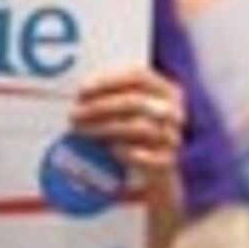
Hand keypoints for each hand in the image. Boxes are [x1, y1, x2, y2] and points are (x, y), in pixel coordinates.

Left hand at [72, 68, 186, 178]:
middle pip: (137, 102)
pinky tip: (109, 151)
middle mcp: (174, 112)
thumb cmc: (133, 132)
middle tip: (74, 114)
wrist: (153, 169)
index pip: (140, 77)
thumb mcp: (127, 110)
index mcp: (167, 91)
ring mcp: (172, 137)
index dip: (109, 81)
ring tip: (83, 131)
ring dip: (105, 128)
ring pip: (139, 127)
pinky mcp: (166, 162)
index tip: (82, 90)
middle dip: (101, 107)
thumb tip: (81, 92)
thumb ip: (110, 97)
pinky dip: (125, 152)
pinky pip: (144, 156)